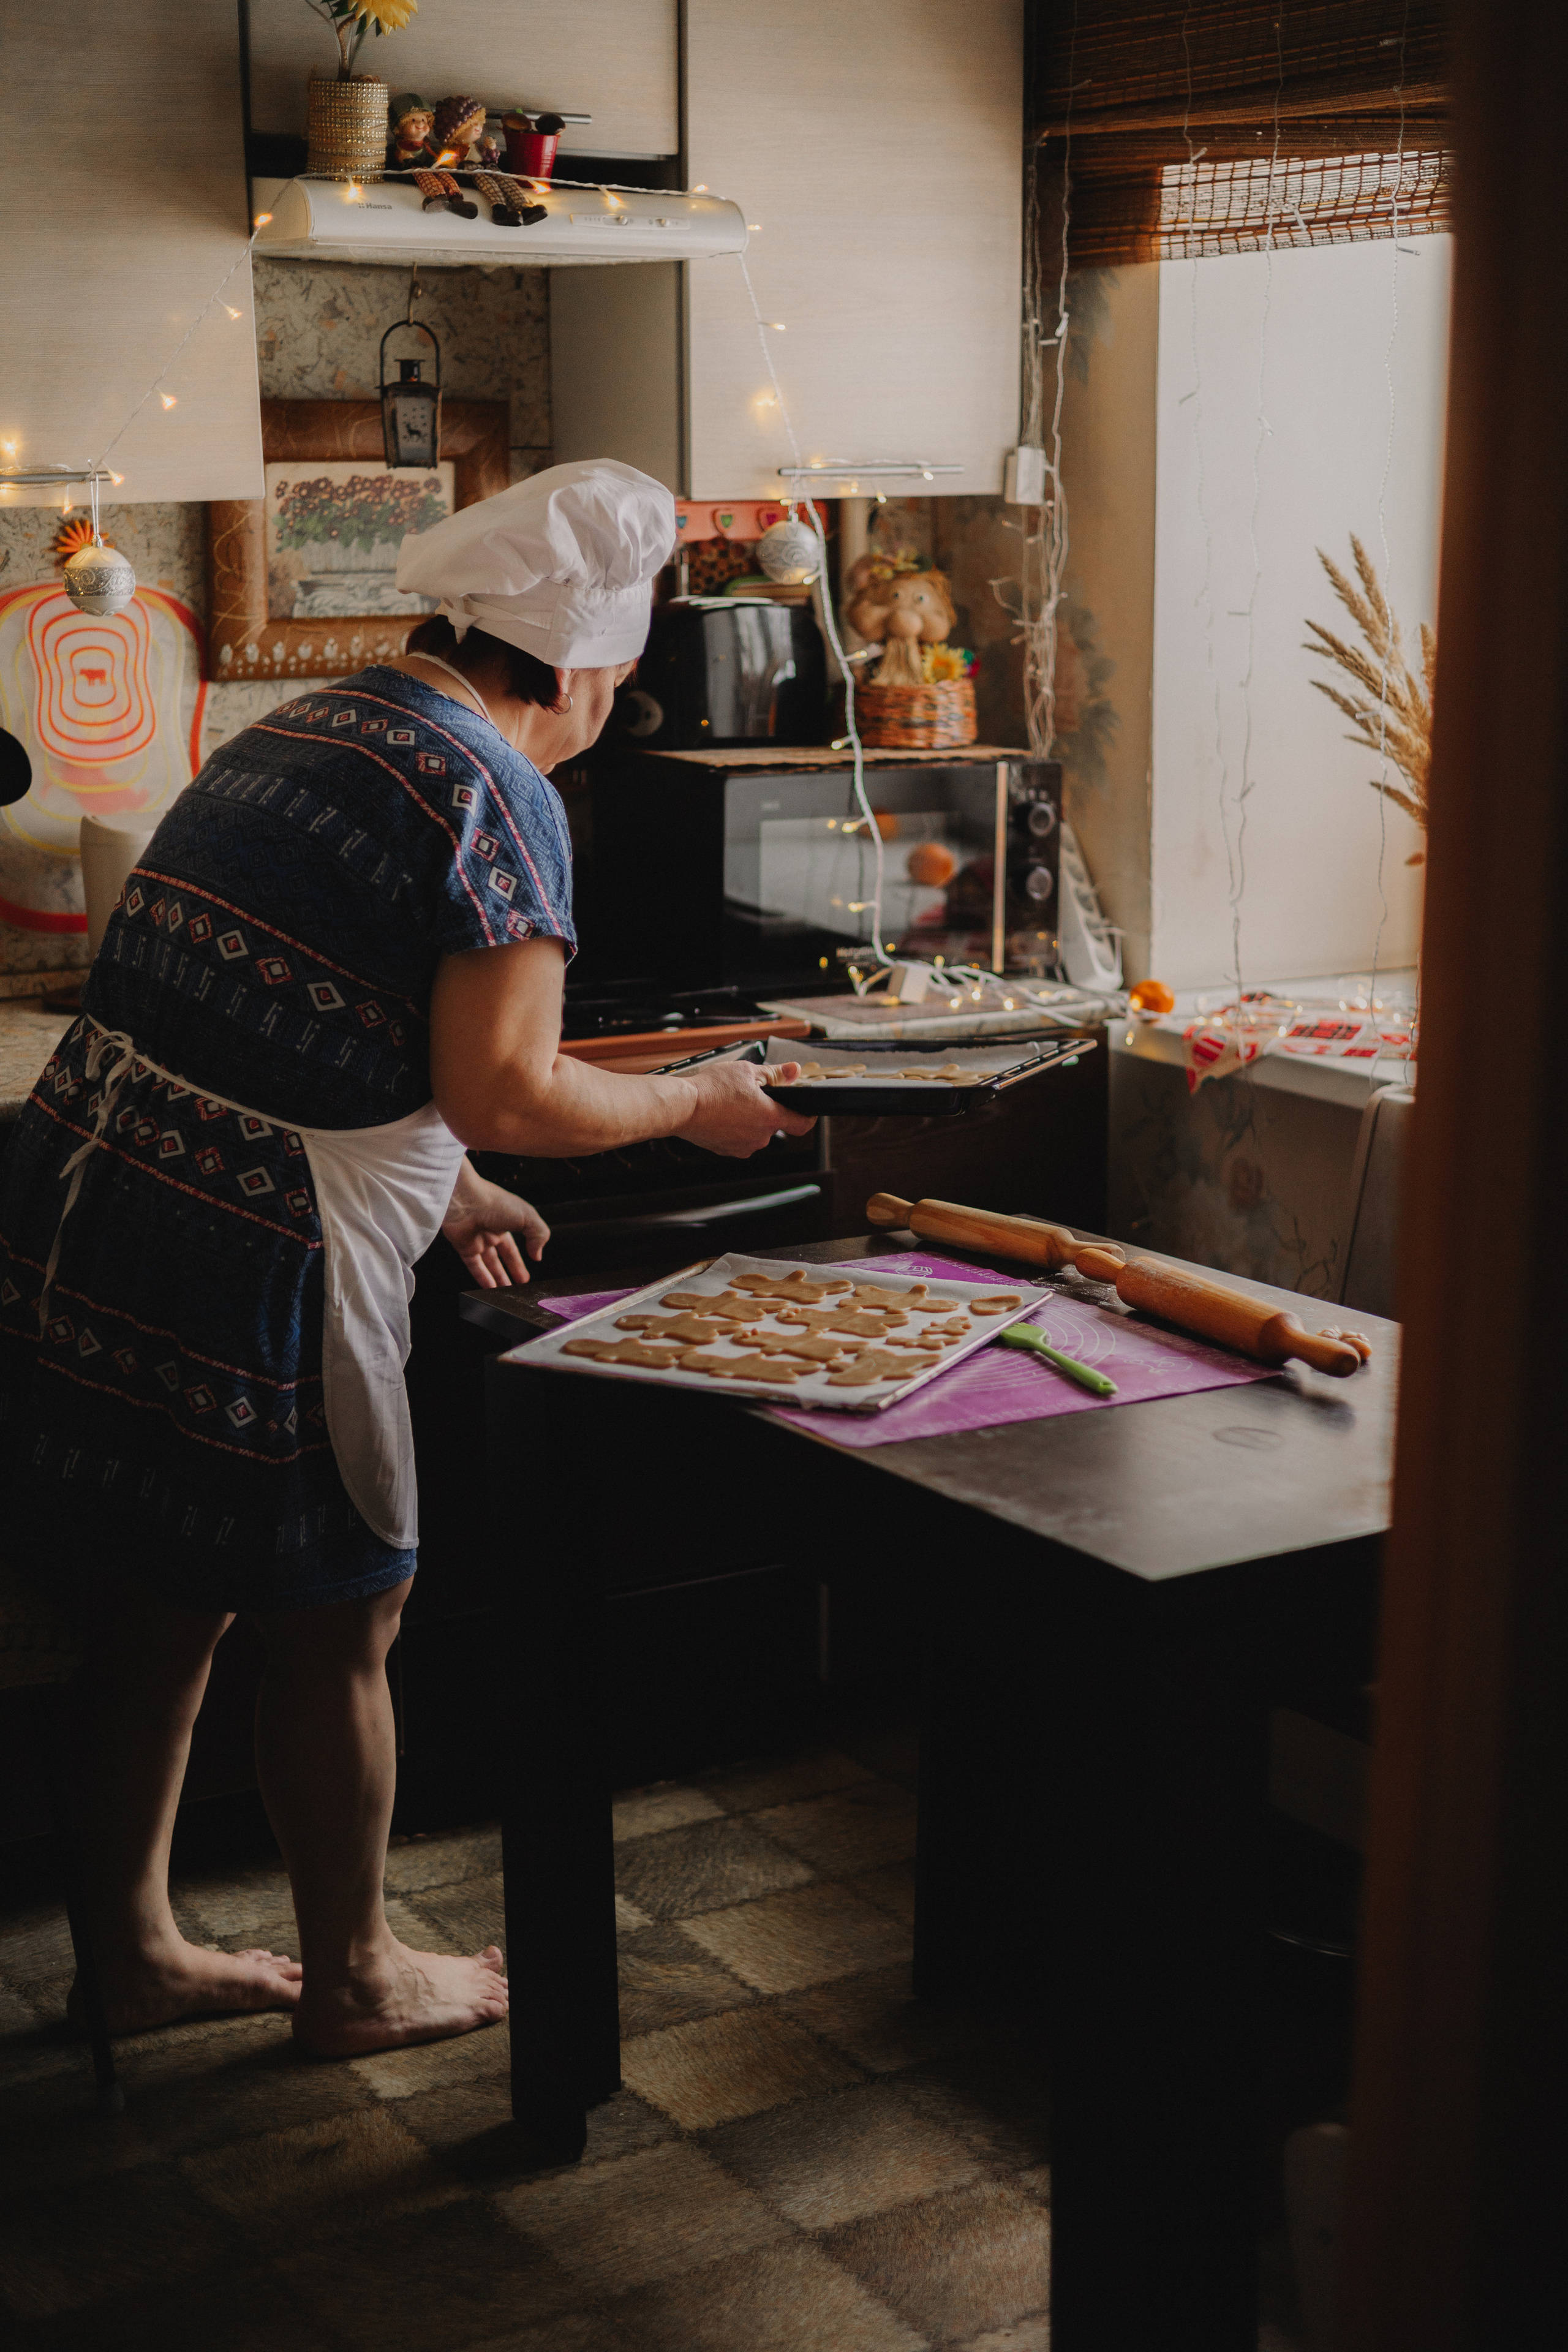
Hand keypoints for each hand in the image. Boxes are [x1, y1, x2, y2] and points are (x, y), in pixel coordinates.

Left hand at [441, 1169, 549, 1287]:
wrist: (464, 1199)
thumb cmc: (493, 1202)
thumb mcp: (527, 1216)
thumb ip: (539, 1235)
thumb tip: (537, 1255)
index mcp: (507, 1220)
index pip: (516, 1243)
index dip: (521, 1257)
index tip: (528, 1268)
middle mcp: (491, 1230)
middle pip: (502, 1255)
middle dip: (510, 1270)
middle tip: (518, 1285)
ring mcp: (477, 1239)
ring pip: (488, 1263)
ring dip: (497, 1277)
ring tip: (504, 1292)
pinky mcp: (463, 1246)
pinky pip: (474, 1265)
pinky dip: (482, 1277)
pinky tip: (489, 1287)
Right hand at [674, 1061, 815, 1158]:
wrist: (682, 1107)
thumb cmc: (712, 1089)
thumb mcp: (747, 1072)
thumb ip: (775, 1073)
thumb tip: (794, 1071)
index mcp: (770, 1117)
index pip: (802, 1124)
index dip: (808, 1117)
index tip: (808, 1111)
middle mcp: (760, 1137)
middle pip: (775, 1125)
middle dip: (768, 1110)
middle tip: (752, 1095)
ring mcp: (743, 1146)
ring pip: (756, 1132)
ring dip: (751, 1120)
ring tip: (733, 1104)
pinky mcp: (728, 1151)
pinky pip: (740, 1139)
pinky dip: (736, 1129)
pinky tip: (723, 1115)